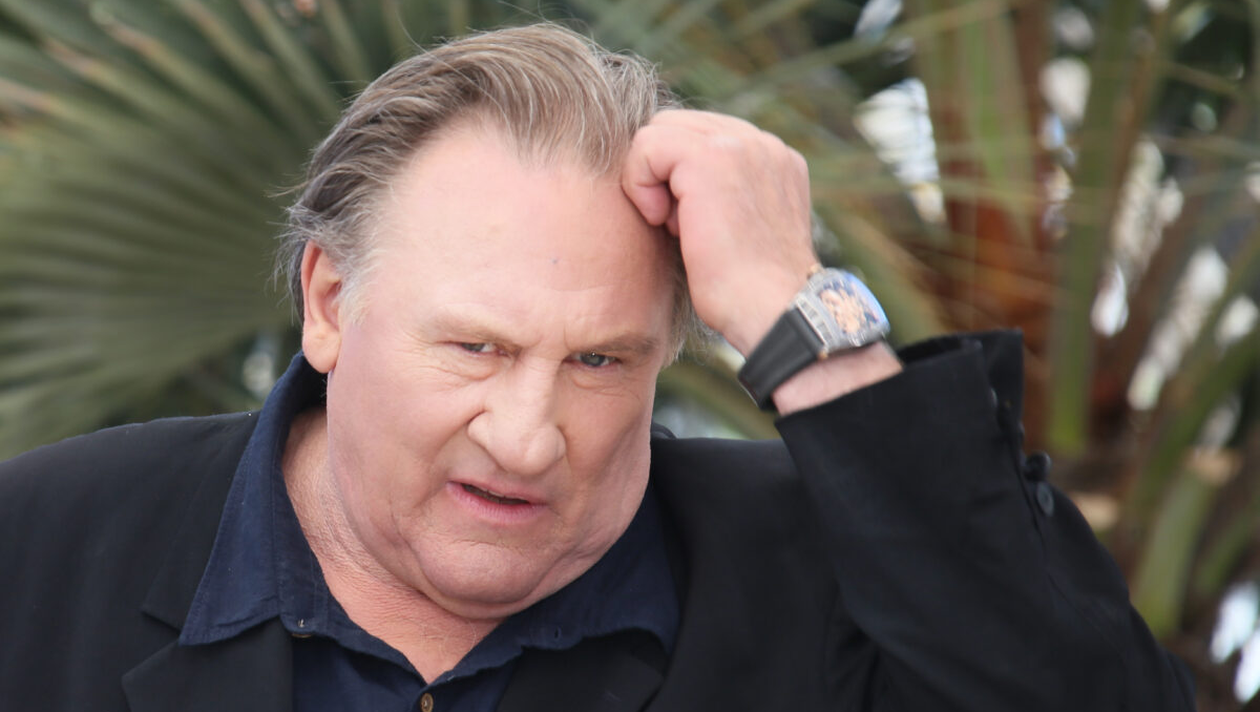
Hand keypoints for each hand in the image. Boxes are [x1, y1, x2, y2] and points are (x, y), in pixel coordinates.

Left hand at [621, 110, 817, 355]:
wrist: (772, 312)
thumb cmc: (749, 291)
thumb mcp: (741, 229)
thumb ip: (721, 194)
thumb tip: (673, 187)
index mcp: (773, 158)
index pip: (702, 135)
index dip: (678, 177)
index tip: (689, 224)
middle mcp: (763, 142)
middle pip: (677, 126)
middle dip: (662, 174)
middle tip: (677, 226)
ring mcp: (740, 144)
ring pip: (659, 131)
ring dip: (651, 180)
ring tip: (674, 226)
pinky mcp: (709, 157)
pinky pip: (646, 145)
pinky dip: (639, 183)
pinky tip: (661, 222)